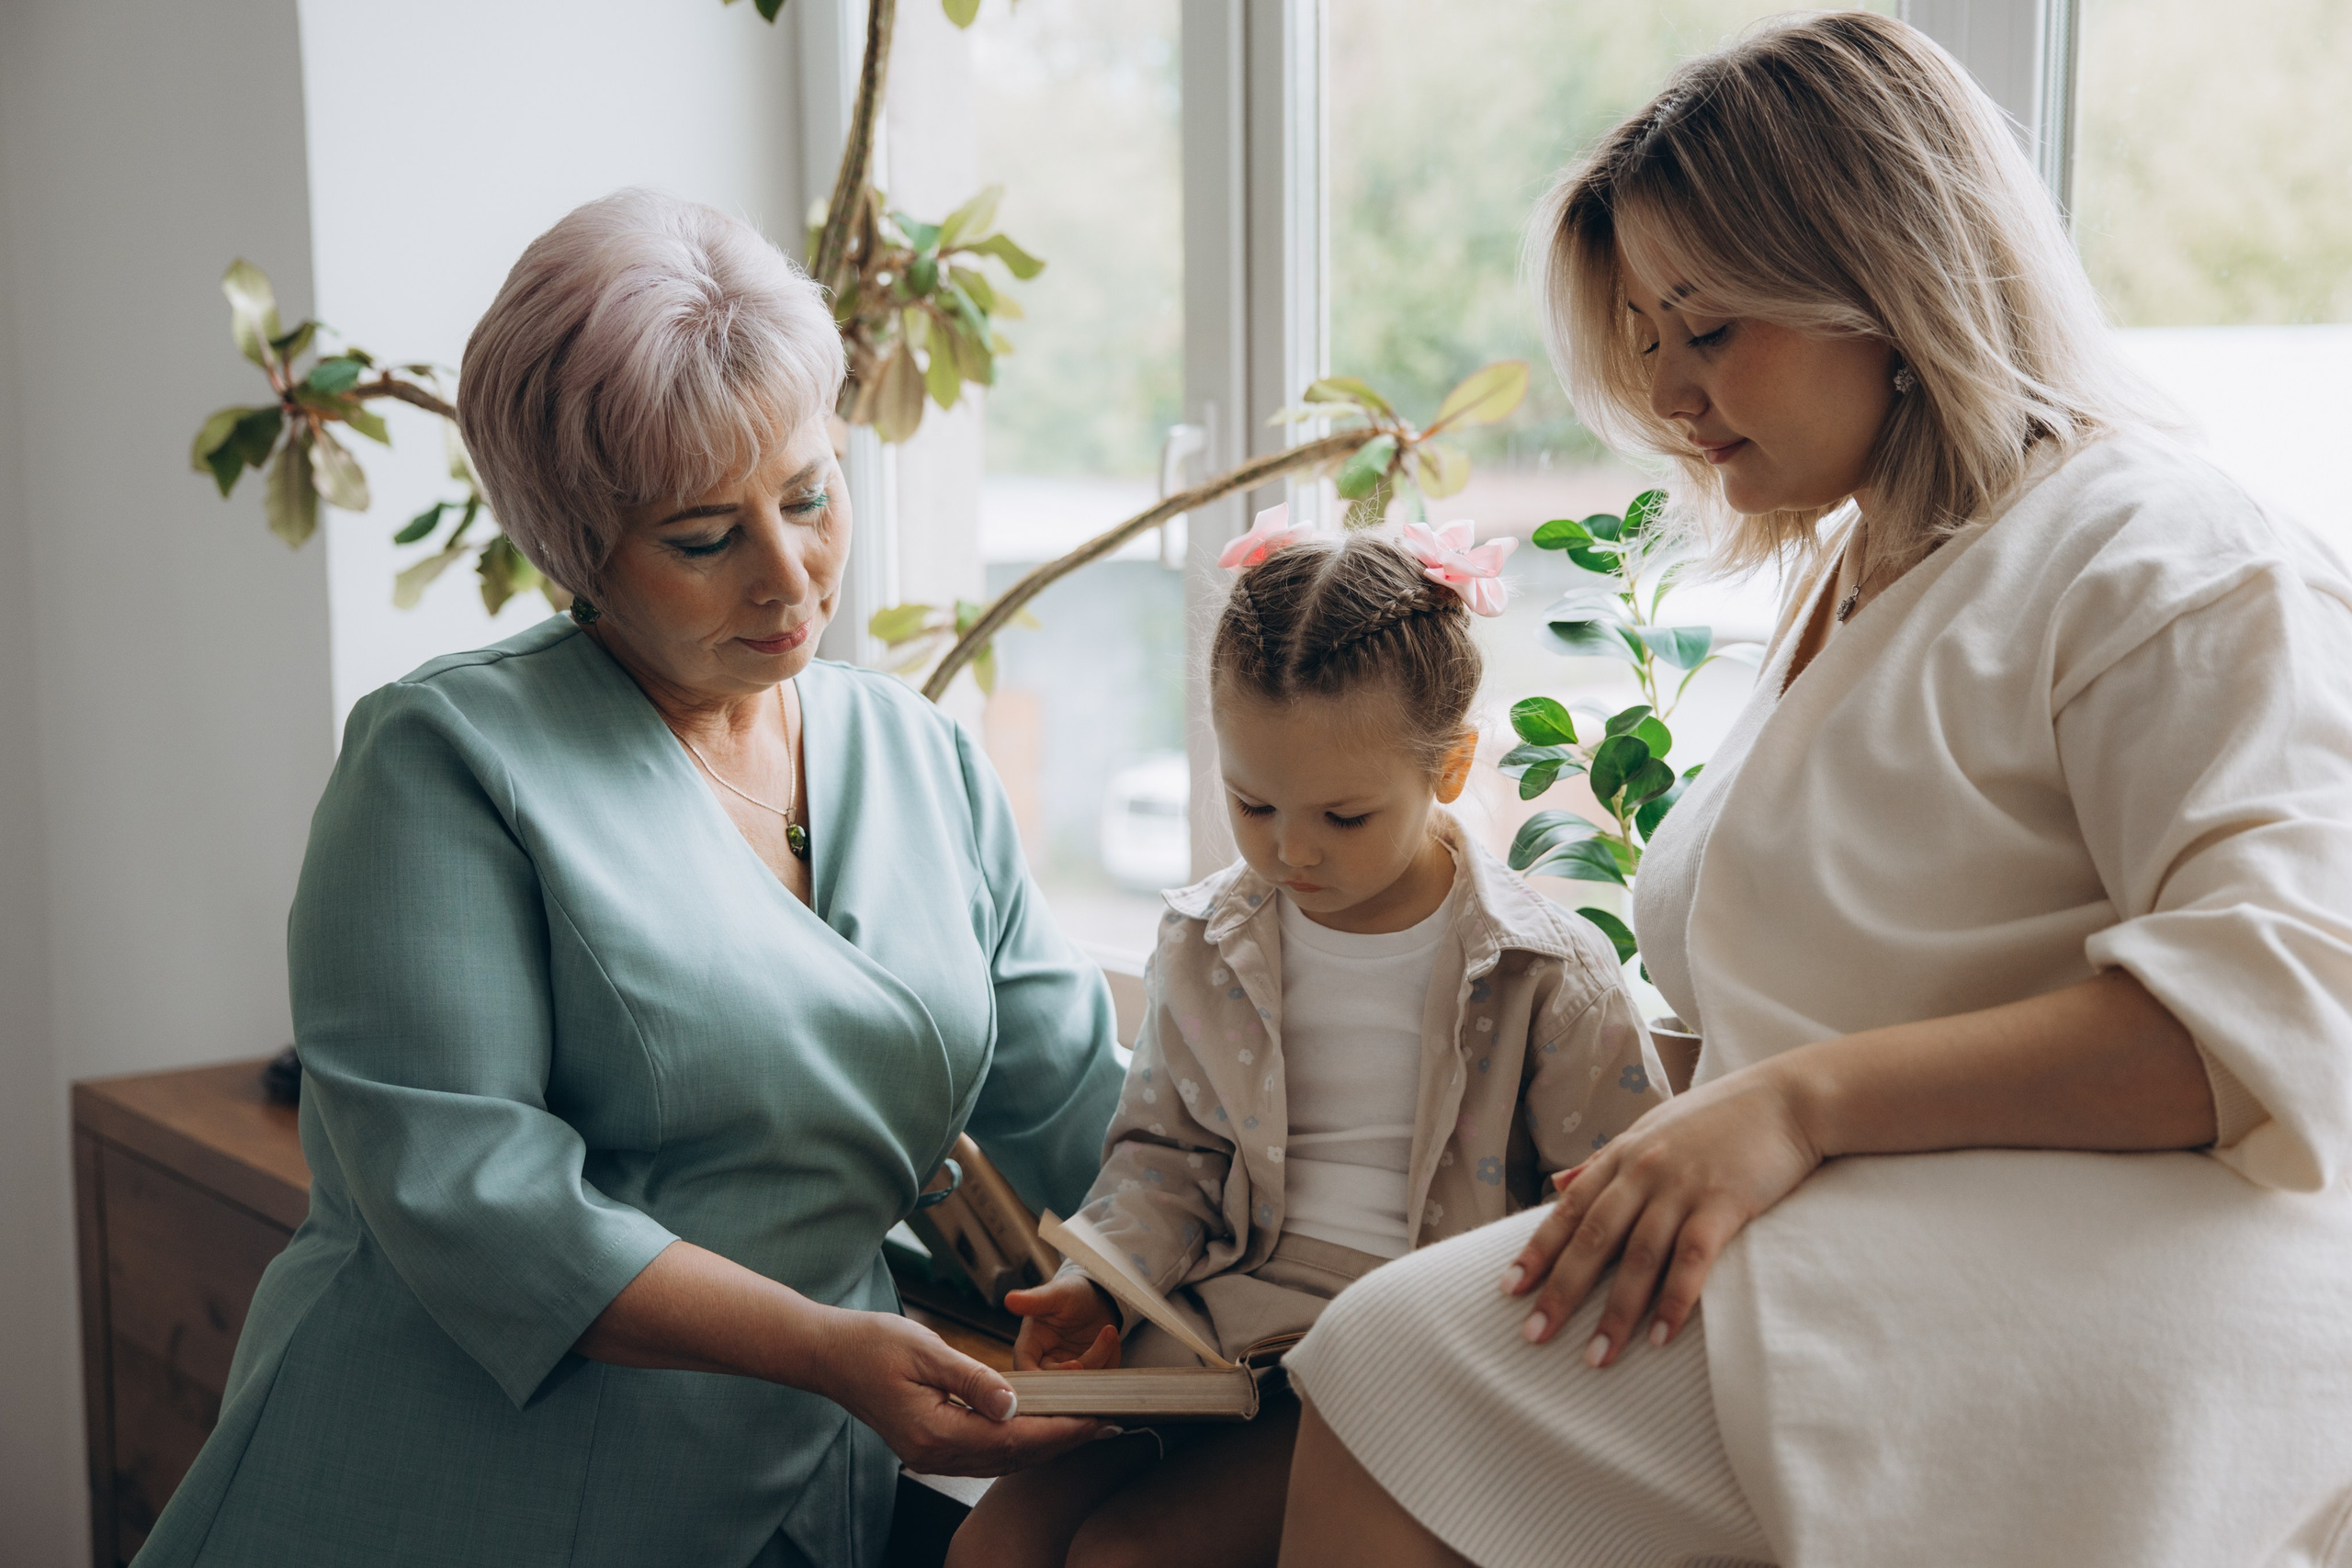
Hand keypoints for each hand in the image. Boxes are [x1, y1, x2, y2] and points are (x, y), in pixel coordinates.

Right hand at [807, 1308, 1112, 1474]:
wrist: (828, 1355)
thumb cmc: (872, 1344)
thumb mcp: (926, 1350)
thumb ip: (973, 1379)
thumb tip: (1014, 1405)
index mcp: (935, 1432)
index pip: (1013, 1439)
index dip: (1059, 1430)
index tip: (1096, 1419)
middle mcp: (935, 1454)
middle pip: (1013, 1457)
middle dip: (1062, 1442)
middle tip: (1107, 1425)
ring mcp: (931, 1455)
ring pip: (1001, 1460)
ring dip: (1044, 1446)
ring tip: (1084, 1429)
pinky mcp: (930, 1446)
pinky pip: (984, 1454)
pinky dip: (1018, 1445)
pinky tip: (1037, 1431)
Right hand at [1005, 1274, 1121, 1371]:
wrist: (1097, 1298)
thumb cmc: (1071, 1292)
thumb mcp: (1056, 1294)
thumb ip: (1034, 1301)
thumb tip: (1009, 1299)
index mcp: (1029, 1346)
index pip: (1026, 1369)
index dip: (1040, 1377)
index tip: (1067, 1368)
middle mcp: (1046, 1363)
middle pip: (1056, 1381)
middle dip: (1078, 1369)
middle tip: (1095, 1351)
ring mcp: (1067, 1371)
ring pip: (1081, 1382)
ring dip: (1100, 1359)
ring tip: (1109, 1332)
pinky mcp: (1088, 1373)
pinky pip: (1099, 1378)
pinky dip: (1109, 1360)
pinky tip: (1111, 1339)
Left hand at [1500, 1059, 1823, 1365]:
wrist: (1786, 1098)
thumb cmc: (1718, 1117)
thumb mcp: (1650, 1129)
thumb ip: (1603, 1161)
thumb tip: (1556, 1183)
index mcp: (1622, 1156)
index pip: (1568, 1209)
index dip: (1538, 1250)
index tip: (1509, 1289)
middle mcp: (1643, 1171)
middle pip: (1592, 1239)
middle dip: (1561, 1290)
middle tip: (1534, 1335)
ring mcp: (1682, 1188)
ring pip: (1638, 1258)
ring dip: (1616, 1312)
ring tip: (1597, 1357)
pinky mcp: (1723, 1203)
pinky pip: (1692, 1259)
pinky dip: (1674, 1301)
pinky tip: (1660, 1338)